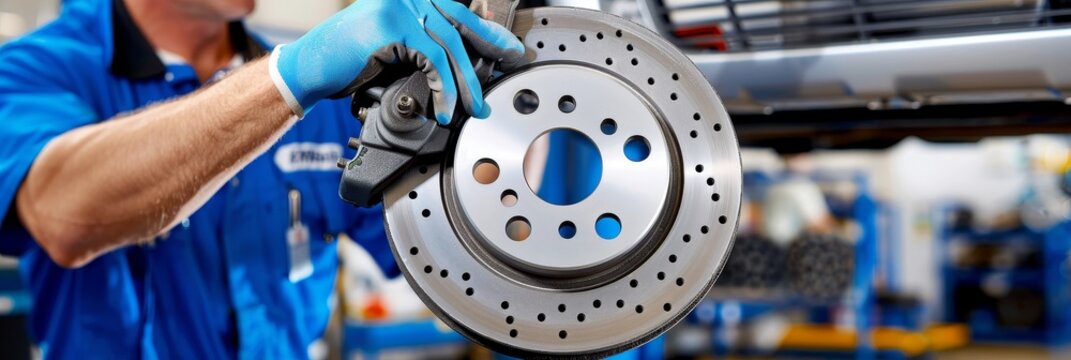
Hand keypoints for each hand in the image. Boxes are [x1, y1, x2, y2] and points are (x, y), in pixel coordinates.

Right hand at [269, 0, 524, 123]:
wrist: (312, 67)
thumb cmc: (352, 60)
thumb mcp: (400, 47)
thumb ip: (429, 43)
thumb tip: (468, 55)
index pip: (459, 11)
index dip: (487, 29)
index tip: (509, 47)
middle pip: (460, 22)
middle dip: (490, 47)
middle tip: (511, 66)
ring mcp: (400, 4)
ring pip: (449, 45)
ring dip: (466, 82)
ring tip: (475, 107)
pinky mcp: (393, 24)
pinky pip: (432, 60)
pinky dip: (444, 88)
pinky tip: (445, 109)